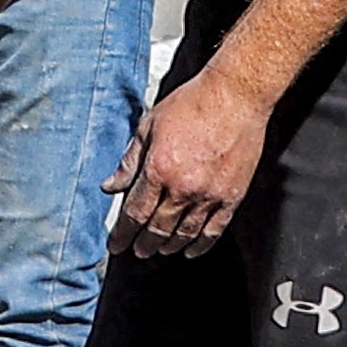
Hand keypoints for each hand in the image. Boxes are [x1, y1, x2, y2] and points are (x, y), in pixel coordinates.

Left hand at [112, 71, 268, 259]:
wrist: (235, 95)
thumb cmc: (193, 103)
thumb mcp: (149, 126)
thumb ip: (130, 160)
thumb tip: (111, 185)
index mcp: (158, 169)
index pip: (134, 213)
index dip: (123, 234)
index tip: (117, 244)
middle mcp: (182, 187)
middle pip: (157, 228)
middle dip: (144, 244)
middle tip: (137, 251)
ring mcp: (209, 195)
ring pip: (184, 234)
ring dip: (169, 246)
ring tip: (160, 251)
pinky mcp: (231, 196)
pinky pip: (214, 230)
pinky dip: (201, 245)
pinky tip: (192, 250)